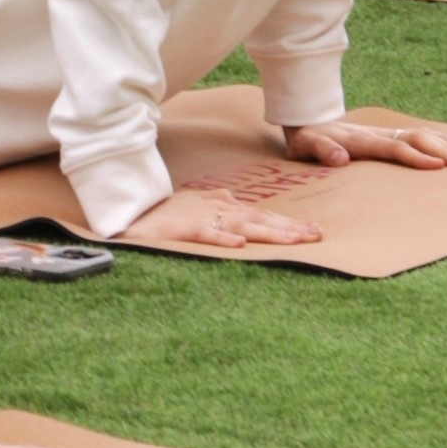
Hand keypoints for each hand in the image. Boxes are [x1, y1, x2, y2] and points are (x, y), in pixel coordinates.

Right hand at [127, 187, 341, 253]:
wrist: (130, 215)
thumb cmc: (164, 215)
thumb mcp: (198, 208)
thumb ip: (219, 209)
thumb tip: (241, 219)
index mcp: (221, 203)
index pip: (262, 214)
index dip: (287, 223)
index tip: (312, 232)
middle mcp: (216, 207)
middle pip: (259, 218)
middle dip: (289, 227)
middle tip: (316, 236)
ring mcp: (200, 216)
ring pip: (240, 224)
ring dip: (268, 232)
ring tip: (293, 241)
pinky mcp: (182, 228)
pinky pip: (205, 234)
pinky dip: (222, 238)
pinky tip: (240, 244)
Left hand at [253, 113, 446, 173]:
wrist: (304, 118)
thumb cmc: (305, 139)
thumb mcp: (305, 146)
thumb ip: (321, 150)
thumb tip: (339, 157)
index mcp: (361, 140)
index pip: (394, 148)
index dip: (416, 157)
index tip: (438, 165)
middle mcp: (377, 133)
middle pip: (415, 139)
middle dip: (441, 150)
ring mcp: (384, 132)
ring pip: (421, 135)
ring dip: (445, 144)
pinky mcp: (387, 135)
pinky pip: (418, 136)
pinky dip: (439, 139)